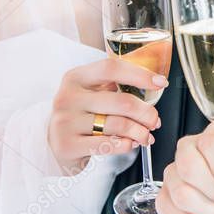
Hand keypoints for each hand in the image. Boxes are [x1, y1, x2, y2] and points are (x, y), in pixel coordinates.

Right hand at [48, 57, 166, 171]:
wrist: (52, 141)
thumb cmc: (79, 114)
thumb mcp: (89, 92)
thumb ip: (114, 85)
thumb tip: (153, 86)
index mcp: (76, 77)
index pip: (111, 68)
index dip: (140, 75)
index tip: (161, 83)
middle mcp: (68, 97)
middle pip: (121, 101)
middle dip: (146, 113)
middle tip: (155, 121)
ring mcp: (65, 121)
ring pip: (118, 124)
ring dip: (140, 132)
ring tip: (146, 136)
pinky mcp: (67, 144)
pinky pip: (108, 144)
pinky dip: (126, 144)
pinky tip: (130, 143)